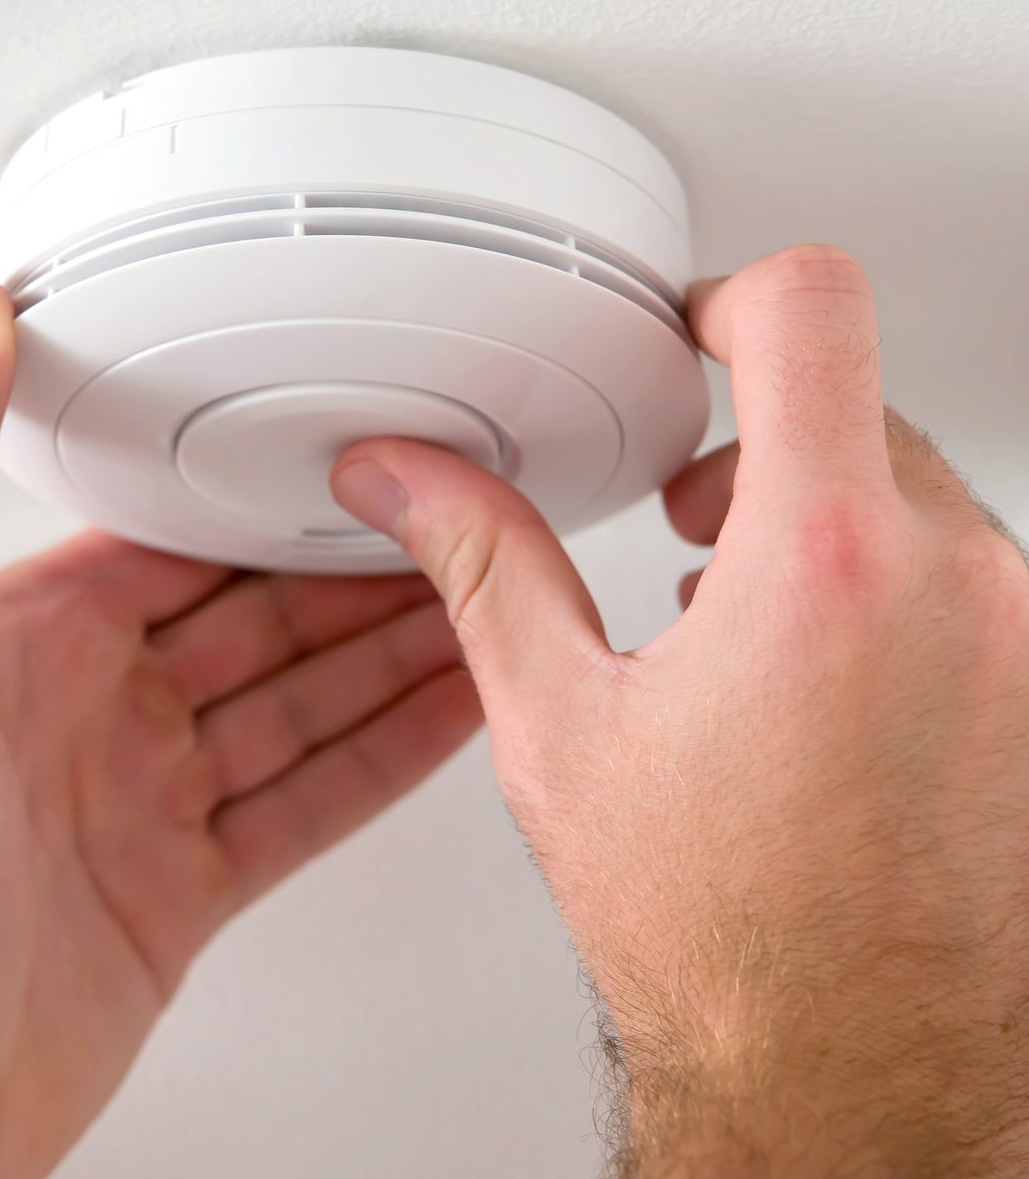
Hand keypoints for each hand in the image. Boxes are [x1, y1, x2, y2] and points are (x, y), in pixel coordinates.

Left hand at [0, 279, 479, 1178]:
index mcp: (36, 640)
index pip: (180, 539)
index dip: (272, 498)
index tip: (350, 459)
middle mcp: (97, 711)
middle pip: (263, 618)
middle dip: (361, 575)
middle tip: (457, 532)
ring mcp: (149, 799)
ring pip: (302, 703)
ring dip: (394, 656)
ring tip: (485, 610)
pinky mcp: (190, 883)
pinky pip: (313, 798)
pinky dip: (387, 756)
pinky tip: (450, 715)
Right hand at [333, 245, 1028, 1176]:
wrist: (848, 1081)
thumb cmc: (719, 937)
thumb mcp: (561, 724)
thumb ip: (485, 563)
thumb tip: (408, 478)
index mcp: (821, 568)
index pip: (811, 309)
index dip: (735, 297)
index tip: (699, 335)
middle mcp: (961, 589)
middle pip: (858, 407)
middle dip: (761, 451)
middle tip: (690, 522)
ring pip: (919, 498)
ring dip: (826, 529)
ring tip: (746, 620)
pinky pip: (978, 579)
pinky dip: (895, 590)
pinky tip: (824, 682)